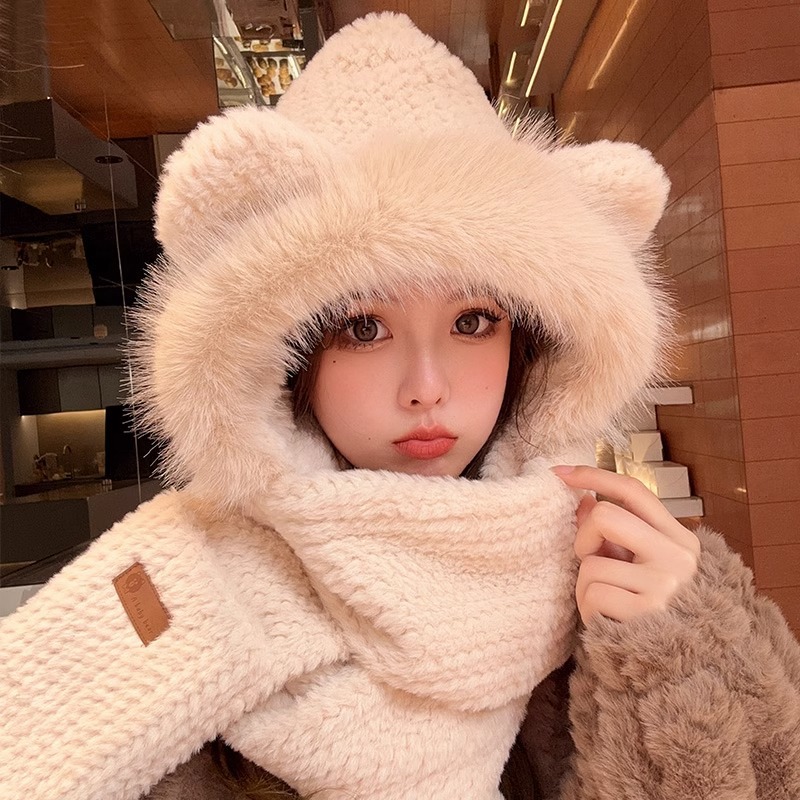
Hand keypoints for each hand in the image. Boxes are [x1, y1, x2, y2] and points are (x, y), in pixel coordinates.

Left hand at [551, 465, 700, 624]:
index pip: (633, 491)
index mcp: (680, 539)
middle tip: (591, 563)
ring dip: (585, 586)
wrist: (683, 670)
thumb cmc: (654, 612)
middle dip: (584, 539)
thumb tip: (580, 501)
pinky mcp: (648, 613)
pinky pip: (592, 594)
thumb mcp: (640, 565)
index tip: (560, 474)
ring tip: (606, 604)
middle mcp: (679, 557)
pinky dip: (588, 609)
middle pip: (605, 516)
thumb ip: (614, 534)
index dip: (594, 476)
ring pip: (591, 563)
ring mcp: (665, 585)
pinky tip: (607, 621)